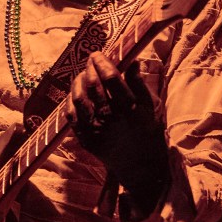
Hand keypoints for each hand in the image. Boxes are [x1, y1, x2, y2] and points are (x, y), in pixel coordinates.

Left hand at [67, 52, 170, 220]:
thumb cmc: (148, 133)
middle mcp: (111, 119)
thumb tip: (133, 61)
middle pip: (94, 86)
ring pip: (79, 99)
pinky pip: (72, 116)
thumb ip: (139, 84)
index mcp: (129, 109)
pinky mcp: (86, 139)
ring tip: (83, 74)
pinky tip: (76, 93)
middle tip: (90, 60)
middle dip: (90, 68)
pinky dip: (71, 101)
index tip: (99, 54)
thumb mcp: (151, 108)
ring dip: (78, 82)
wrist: (139, 167)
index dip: (102, 62)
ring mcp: (96, 130)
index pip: (111, 78)